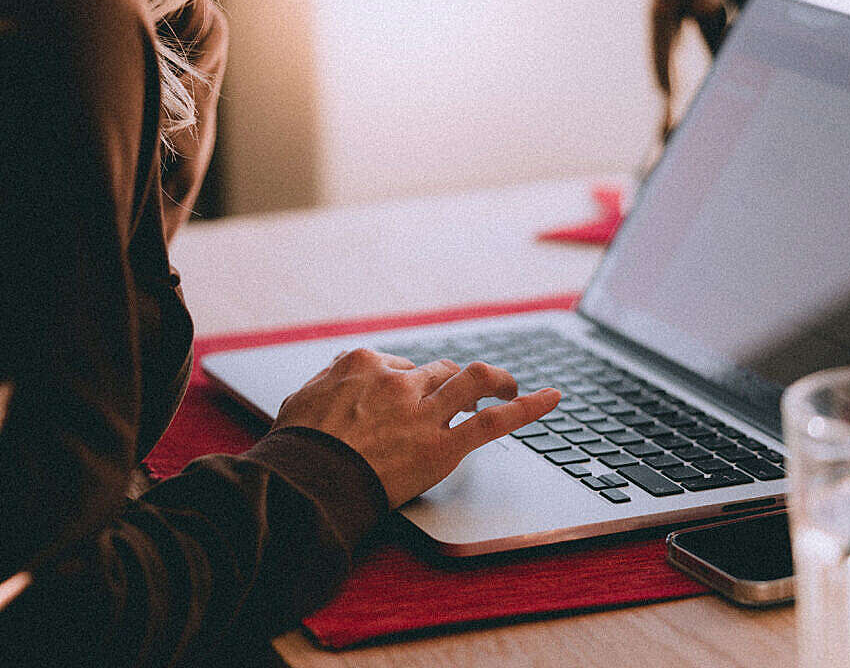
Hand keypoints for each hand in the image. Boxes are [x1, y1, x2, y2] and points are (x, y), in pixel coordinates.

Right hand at [273, 349, 560, 507]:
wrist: (305, 486)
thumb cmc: (297, 448)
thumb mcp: (302, 396)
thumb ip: (331, 378)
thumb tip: (345, 371)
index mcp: (365, 364)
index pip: (403, 366)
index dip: (410, 384)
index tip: (409, 399)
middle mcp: (400, 381)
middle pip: (440, 372)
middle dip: (450, 383)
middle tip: (457, 398)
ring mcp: (424, 413)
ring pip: (472, 381)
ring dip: (496, 379)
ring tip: (508, 384)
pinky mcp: (442, 447)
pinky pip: (493, 422)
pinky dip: (527, 408)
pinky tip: (552, 399)